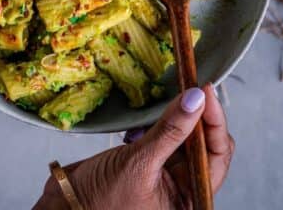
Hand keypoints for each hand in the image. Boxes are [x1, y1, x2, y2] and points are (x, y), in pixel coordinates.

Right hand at [34, 84, 233, 209]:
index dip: (214, 121)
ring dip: (181, 116)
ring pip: (187, 137)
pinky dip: (163, 121)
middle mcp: (185, 191)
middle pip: (206, 145)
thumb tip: (195, 99)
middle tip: (191, 85)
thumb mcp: (138, 165)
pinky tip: (156, 112)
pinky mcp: (152, 163)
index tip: (204, 89)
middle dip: (199, 115)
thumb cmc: (100, 200)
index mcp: (191, 202)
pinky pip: (167, 136)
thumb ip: (170, 131)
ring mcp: (169, 176)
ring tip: (174, 95)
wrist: (65, 206)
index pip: (217, 156)